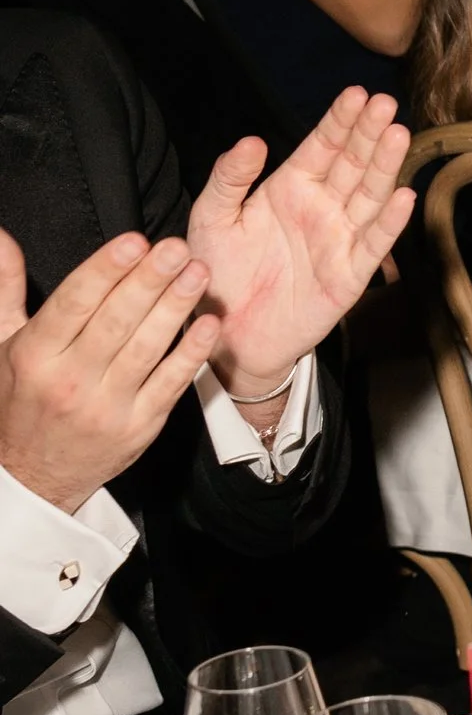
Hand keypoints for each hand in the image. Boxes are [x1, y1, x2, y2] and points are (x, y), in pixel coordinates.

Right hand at [0, 225, 219, 509]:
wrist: (31, 477)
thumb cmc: (19, 402)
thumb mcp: (1, 343)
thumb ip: (6, 287)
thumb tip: (3, 237)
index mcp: (34, 356)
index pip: (74, 304)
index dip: (106, 270)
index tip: (134, 241)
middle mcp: (68, 382)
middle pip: (115, 322)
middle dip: (150, 281)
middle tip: (177, 248)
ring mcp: (106, 407)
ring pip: (146, 349)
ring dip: (176, 308)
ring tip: (197, 273)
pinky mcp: (138, 427)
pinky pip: (170, 385)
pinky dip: (192, 354)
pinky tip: (208, 324)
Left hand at [188, 88, 413, 395]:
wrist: (225, 334)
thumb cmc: (218, 272)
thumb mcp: (212, 219)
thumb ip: (228, 179)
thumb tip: (251, 141)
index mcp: (290, 188)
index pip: (322, 146)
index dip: (340, 120)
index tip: (357, 94)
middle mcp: (321, 208)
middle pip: (352, 164)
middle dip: (369, 133)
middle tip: (385, 103)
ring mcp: (338, 240)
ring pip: (369, 196)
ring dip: (385, 167)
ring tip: (398, 135)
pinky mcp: (348, 277)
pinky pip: (372, 246)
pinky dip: (389, 223)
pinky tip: (402, 197)